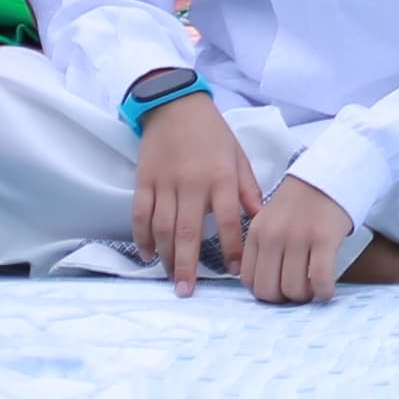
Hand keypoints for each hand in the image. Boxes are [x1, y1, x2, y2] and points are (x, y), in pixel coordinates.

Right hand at [133, 90, 259, 294]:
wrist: (176, 106)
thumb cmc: (213, 134)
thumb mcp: (238, 156)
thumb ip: (247, 188)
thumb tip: (258, 218)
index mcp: (220, 177)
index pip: (227, 220)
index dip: (231, 247)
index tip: (233, 270)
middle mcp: (192, 184)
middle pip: (189, 232)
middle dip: (189, 264)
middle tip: (188, 291)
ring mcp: (165, 184)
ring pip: (162, 228)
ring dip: (166, 257)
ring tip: (172, 279)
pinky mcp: (143, 182)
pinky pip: (140, 215)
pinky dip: (142, 238)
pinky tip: (148, 255)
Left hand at [239, 175, 354, 304]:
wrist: (333, 172)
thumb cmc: (304, 200)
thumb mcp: (271, 218)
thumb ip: (263, 246)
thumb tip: (263, 284)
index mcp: (257, 233)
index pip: (249, 280)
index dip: (265, 292)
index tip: (279, 290)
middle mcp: (273, 237)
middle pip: (269, 290)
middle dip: (283, 300)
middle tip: (297, 293)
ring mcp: (299, 237)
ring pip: (294, 288)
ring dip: (305, 296)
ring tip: (314, 289)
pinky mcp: (325, 238)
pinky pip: (320, 278)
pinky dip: (324, 291)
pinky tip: (328, 290)